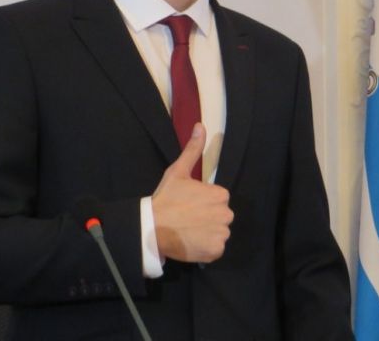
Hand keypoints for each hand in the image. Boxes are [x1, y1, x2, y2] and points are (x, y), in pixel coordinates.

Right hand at [151, 123, 233, 262]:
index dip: (203, 202)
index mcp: (220, 194)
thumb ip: (192, 150)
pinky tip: (191, 241)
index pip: (218, 199)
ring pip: (218, 232)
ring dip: (207, 232)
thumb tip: (200, 126)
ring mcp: (222, 234)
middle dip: (207, 217)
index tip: (188, 204)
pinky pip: (215, 248)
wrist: (152, 227)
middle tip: (187, 218)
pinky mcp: (216, 251)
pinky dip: (205, 247)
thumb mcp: (178, 171)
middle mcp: (226, 214)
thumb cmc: (166, 198)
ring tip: (188, 230)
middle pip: (220, 216)